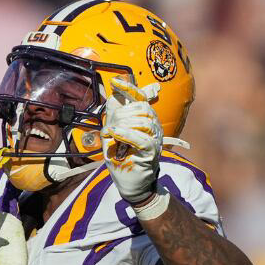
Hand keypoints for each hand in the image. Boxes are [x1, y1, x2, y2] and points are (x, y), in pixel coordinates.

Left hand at [101, 76, 163, 204]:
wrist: (130, 182)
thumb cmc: (122, 157)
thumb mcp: (114, 134)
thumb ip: (115, 116)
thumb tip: (113, 96)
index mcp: (145, 119)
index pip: (140, 99)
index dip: (129, 89)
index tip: (115, 82)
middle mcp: (153, 126)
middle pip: (140, 109)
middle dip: (120, 116)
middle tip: (109, 130)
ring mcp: (155, 139)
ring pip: (142, 121)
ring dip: (121, 126)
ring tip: (111, 136)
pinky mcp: (152, 152)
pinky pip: (142, 138)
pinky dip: (126, 134)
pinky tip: (115, 133)